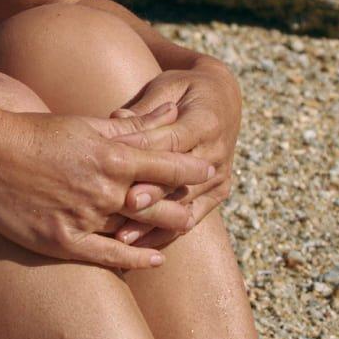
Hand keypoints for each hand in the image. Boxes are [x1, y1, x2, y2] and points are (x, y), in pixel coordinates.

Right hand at [0, 106, 220, 271]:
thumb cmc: (36, 133)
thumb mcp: (88, 124)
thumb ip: (135, 125)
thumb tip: (173, 111)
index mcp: (112, 156)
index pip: (169, 166)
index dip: (193, 170)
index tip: (211, 170)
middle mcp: (103, 190)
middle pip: (161, 206)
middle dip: (184, 206)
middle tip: (199, 207)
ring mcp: (84, 218)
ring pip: (137, 231)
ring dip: (163, 231)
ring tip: (181, 228)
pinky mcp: (62, 240)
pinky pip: (109, 257)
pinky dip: (136, 259)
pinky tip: (154, 259)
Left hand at [105, 62, 240, 247]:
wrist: (221, 98)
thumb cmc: (182, 90)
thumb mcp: (165, 88)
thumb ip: (143, 110)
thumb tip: (117, 118)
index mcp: (205, 122)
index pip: (172, 145)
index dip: (145, 160)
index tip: (119, 171)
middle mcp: (217, 152)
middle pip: (179, 180)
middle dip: (151, 196)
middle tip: (123, 210)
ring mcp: (220, 176)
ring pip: (185, 204)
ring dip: (154, 225)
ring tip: (124, 241)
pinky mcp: (218, 193)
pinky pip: (192, 218)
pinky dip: (165, 234)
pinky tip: (140, 250)